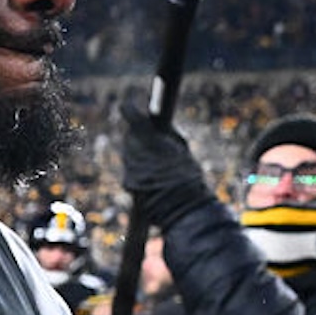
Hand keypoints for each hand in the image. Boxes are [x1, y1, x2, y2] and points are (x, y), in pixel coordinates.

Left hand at [120, 106, 213, 226]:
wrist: (184, 208)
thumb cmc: (188, 177)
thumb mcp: (181, 148)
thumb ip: (165, 133)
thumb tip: (157, 124)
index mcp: (149, 137)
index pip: (130, 114)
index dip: (130, 109)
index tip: (129, 106)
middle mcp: (134, 151)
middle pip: (130, 137)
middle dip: (138, 137)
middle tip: (154, 143)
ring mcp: (129, 168)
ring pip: (129, 154)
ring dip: (138, 155)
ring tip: (158, 165)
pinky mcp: (127, 183)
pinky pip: (130, 171)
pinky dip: (138, 171)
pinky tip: (153, 178)